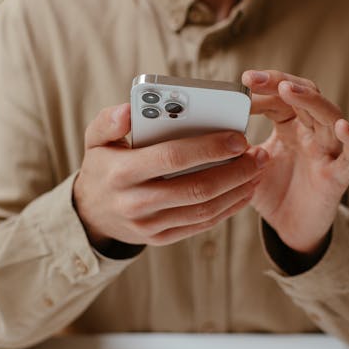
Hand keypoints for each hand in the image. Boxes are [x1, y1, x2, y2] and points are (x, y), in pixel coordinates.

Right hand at [73, 103, 268, 249]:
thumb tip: (128, 110)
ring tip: (257, 170)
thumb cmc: (102, 166)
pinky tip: (243, 191)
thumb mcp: (95, 139)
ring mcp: (149, 225)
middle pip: (195, 188)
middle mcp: (135, 203)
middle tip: (258, 154)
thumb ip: (109, 121)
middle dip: (233, 171)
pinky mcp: (160, 238)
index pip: (171, 158)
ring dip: (236, 190)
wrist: (91, 213)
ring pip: (203, 210)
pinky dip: (227, 208)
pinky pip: (200, 225)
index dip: (208, 148)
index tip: (238, 137)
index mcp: (121, 172)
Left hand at [242, 70, 348, 255]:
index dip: (264, 87)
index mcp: (290, 126)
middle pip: (305, 96)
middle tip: (253, 80)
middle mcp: (311, 132)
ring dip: (310, 100)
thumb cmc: (271, 191)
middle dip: (280, 84)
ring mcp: (328, 151)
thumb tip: (208, 129)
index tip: (242, 81)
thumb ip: (234, 148)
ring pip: (329, 116)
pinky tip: (342, 127)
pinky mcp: (339, 175)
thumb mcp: (246, 166)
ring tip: (287, 90)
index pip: (280, 97)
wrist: (290, 227)